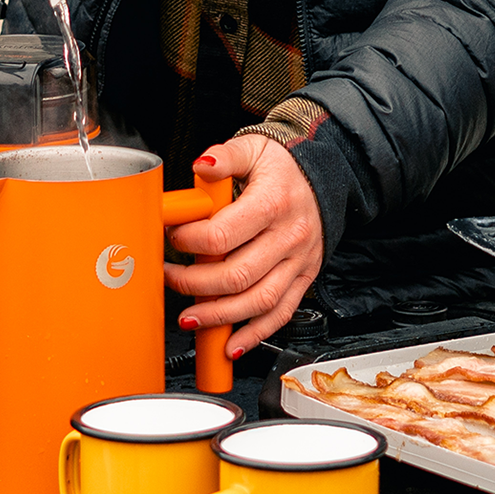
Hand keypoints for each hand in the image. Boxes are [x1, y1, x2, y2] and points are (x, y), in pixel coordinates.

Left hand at [166, 130, 324, 359]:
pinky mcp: (304, 278)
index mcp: (273, 203)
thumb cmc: (284, 167)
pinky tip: (230, 345)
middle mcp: (289, 236)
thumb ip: (225, 156)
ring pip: (258, 301)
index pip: (223, 235)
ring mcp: (299, 262)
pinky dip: (255, 334)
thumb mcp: (254, 148)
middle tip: (169, 278)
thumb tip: (202, 166)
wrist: (325, 178)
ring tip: (189, 319)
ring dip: (219, 317)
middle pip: (237, 275)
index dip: (190, 242)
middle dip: (194, 284)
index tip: (172, 238)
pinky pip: (281, 313)